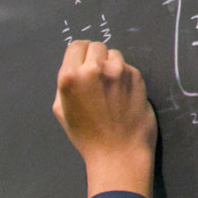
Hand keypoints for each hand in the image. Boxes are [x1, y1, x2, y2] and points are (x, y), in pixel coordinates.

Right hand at [53, 39, 156, 197]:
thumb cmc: (87, 136)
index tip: (83, 63)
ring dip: (111, 65)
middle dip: (95, 58)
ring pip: (113, 54)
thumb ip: (65, 85)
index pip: (75, 46)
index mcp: (69, 77)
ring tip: (110, 87)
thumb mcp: (61, 110)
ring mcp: (117, 71)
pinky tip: (122, 94)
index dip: (79, 54)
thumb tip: (75, 67)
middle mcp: (93, 69)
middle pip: (95, 46)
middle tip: (96, 77)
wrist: (118, 151)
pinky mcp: (136, 76)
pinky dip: (125, 76)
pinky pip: (128, 67)